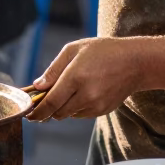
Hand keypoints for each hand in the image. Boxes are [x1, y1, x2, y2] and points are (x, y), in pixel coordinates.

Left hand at [27, 38, 147, 121]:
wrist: (135, 63)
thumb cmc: (103, 52)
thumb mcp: (74, 50)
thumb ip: (53, 69)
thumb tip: (37, 86)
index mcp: (75, 77)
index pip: (50, 102)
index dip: (37, 111)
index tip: (28, 114)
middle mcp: (86, 94)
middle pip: (57, 112)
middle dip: (47, 109)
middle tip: (42, 101)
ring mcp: (96, 105)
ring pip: (68, 115)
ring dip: (61, 108)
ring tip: (67, 91)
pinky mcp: (102, 111)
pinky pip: (80, 114)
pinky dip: (75, 108)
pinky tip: (82, 93)